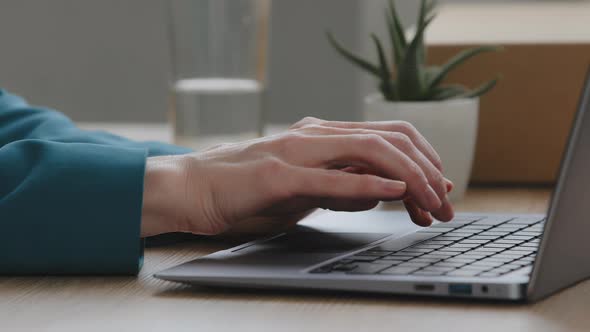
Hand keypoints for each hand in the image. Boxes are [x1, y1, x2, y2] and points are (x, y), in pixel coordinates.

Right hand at [140, 117, 453, 236]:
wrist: (195, 189)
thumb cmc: (247, 190)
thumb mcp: (305, 189)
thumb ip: (340, 186)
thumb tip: (378, 194)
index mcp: (322, 136)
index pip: (387, 138)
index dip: (422, 160)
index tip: (439, 190)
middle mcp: (315, 136)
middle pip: (389, 139)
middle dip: (428, 171)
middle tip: (445, 205)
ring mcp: (298, 152)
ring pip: (369, 151)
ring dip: (410, 178)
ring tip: (432, 203)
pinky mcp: (279, 176)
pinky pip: (331, 177)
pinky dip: (368, 183)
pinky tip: (394, 191)